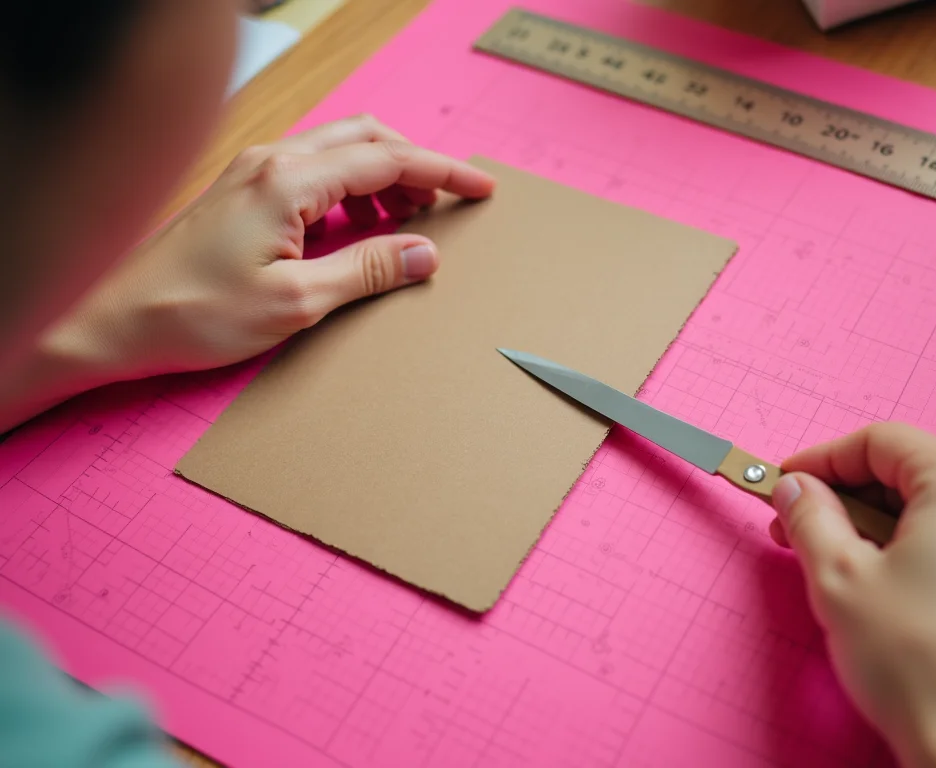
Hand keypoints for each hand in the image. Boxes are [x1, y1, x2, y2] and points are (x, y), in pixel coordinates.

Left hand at [0, 115, 492, 430]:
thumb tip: (425, 254)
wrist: (112, 320)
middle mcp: (270, 163)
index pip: (386, 160)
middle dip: (416, 166)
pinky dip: (350, 194)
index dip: (442, 172)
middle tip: (450, 203)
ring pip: (339, 153)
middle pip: (365, 139)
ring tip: (407, 228)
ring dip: (383, 181)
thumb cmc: (193, 313)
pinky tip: (357, 233)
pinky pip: (312, 174)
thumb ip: (368, 271)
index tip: (481, 188)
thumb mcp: (297, 302)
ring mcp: (251, 173)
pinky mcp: (240, 193)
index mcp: (289, 181)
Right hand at [769, 423, 935, 767]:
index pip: (879, 442)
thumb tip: (798, 490)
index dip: (820, 461)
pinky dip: (927, 559)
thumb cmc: (928, 671)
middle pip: (913, 475)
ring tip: (842, 571)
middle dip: (850, 500)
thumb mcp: (840, 581)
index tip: (786, 483)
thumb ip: (811, 518)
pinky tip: (894, 598)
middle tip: (800, 530)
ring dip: (886, 532)